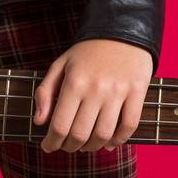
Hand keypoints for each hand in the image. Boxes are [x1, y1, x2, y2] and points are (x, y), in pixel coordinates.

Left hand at [33, 38, 152, 151]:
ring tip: (86, 145)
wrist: (121, 29)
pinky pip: (129, 125)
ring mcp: (118, 91)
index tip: (48, 146)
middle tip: (67, 146)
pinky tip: (110, 143)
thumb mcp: (60, 65)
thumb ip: (45, 92)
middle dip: (70, 147)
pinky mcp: (137, 91)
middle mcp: (96, 88)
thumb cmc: (88, 51)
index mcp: (74, 82)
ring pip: (104, 134)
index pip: (59, 125)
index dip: (52, 142)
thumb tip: (39, 121)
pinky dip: (119, 140)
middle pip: (80, 134)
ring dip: (92, 147)